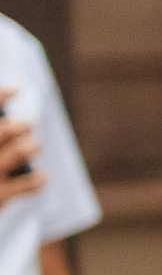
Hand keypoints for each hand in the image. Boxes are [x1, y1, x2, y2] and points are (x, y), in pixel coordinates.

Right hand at [0, 96, 46, 210]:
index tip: (17, 89)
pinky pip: (24, 186)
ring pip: (16, 153)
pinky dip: (36, 181)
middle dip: (18, 126)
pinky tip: (44, 178)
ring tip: (35, 146)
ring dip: (29, 147)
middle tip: (28, 124)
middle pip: (3, 131)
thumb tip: (11, 126)